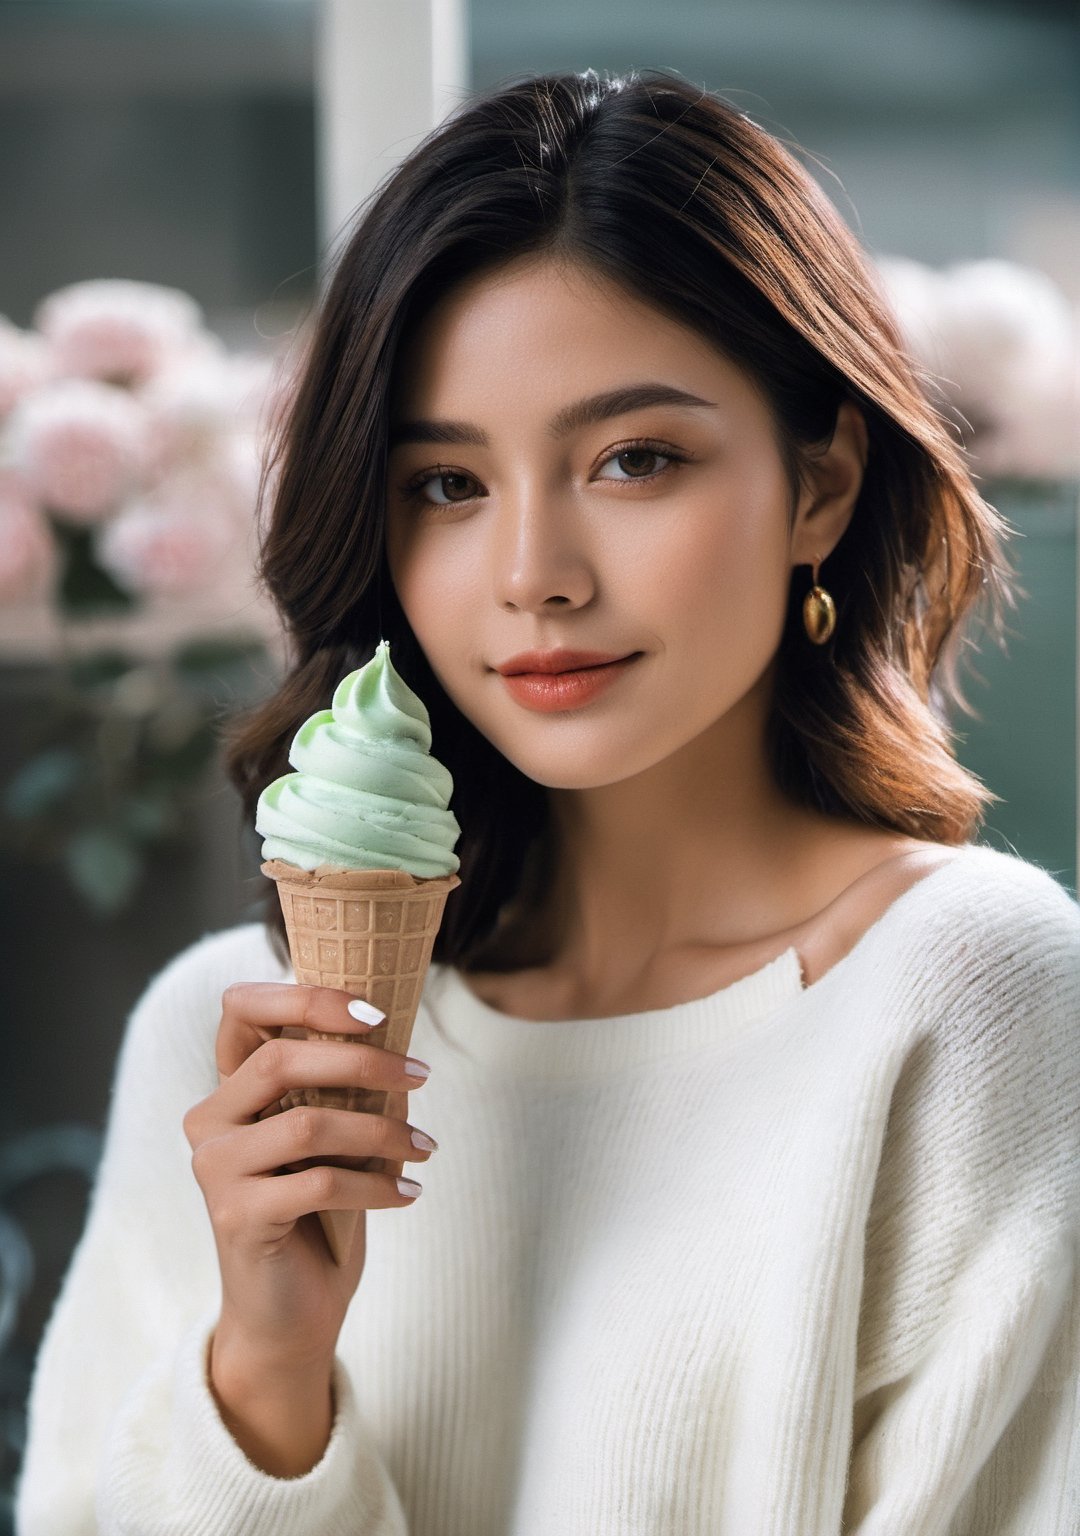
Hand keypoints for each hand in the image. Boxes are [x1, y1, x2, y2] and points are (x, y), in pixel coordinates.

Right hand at [183, 982, 433, 1380]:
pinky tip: (409, 1193)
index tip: (376, 1013)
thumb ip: (350, 1089)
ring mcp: (215, 1169)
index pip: (241, 1009)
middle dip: (361, 1061)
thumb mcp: (339, 1140)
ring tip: (425, 1147)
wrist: (293, 1316)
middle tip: (421, 1072)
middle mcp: (209, 1121)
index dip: (305, 997)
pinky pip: (319, 1183)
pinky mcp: (235, 1216)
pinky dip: (376, 1185)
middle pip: (279, 1061)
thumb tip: (401, 1044)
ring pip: (307, 1124)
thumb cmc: (321, 1216)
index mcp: (230, 1089)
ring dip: (382, 1130)